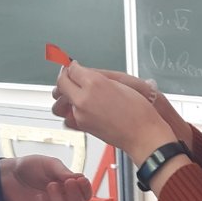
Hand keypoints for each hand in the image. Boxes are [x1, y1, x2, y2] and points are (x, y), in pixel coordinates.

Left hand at [1, 155, 90, 200]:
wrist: (7, 173)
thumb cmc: (30, 168)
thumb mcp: (49, 165)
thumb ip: (63, 172)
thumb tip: (79, 178)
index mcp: (69, 193)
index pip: (85, 197)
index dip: (86, 190)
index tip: (81, 179)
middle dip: (75, 198)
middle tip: (68, 182)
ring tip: (51, 186)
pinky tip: (39, 197)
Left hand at [51, 63, 186, 159]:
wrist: (142, 134)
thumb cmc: (138, 112)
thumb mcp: (121, 83)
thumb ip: (99, 76)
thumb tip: (86, 73)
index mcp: (94, 83)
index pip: (72, 69)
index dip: (72, 66)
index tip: (73, 66)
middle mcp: (83, 98)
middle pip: (61, 83)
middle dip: (65, 77)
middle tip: (70, 76)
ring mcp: (80, 114)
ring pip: (58, 101)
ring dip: (62, 96)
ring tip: (71, 93)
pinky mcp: (81, 126)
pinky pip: (66, 117)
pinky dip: (69, 113)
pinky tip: (78, 110)